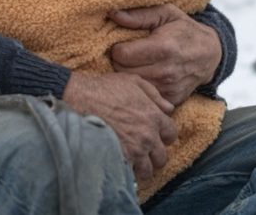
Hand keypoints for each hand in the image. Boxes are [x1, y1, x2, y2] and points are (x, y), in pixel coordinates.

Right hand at [62, 72, 176, 180]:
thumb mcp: (134, 81)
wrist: (82, 99)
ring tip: (135, 160)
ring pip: (148, 170)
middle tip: (146, 149)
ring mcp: (135, 150)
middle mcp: (148, 136)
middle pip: (162, 157)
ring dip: (143, 166)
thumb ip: (155, 95)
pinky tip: (123, 163)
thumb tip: (169, 108)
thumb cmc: (106, 88)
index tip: (157, 134)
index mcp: (154, 117)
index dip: (165, 134)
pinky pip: (131, 174)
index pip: (172, 134)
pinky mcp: (120, 158)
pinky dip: (129, 171)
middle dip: (156, 154)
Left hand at [109, 4, 221, 105]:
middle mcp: (166, 71)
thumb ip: (139, 15)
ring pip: (132, 86)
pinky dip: (140, 88)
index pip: (122, 55)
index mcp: (163, 48)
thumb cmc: (184, 30)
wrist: (210, 54)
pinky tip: (144, 76)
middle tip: (126, 55)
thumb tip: (113, 14)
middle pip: (123, 72)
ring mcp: (169, 89)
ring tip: (134, 64)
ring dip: (128, 75)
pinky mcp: (171, 100)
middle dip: (120, 62)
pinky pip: (144, 97)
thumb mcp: (166, 13)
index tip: (122, 44)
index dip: (117, 48)